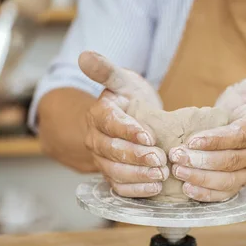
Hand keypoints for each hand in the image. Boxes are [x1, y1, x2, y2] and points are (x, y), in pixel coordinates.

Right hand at [78, 51, 168, 197]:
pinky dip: (136, 190)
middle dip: (137, 156)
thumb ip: (105, 70)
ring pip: (115, 171)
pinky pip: (119, 187)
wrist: (130, 119)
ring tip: (161, 174)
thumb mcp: (121, 81)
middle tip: (160, 159)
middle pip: (112, 151)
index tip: (148, 137)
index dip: (128, 131)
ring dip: (139, 175)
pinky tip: (155, 188)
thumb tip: (84, 56)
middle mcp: (96, 139)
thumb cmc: (128, 99)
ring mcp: (102, 159)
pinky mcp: (111, 175)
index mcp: (98, 114)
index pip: (110, 123)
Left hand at [169, 59, 245, 201]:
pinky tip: (188, 190)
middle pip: (231, 161)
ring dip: (201, 178)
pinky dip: (207, 195)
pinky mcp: (239, 184)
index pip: (239, 136)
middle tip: (177, 156)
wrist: (242, 126)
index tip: (192, 139)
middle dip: (202, 161)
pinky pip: (225, 194)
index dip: (216, 140)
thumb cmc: (242, 105)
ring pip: (228, 181)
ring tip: (178, 172)